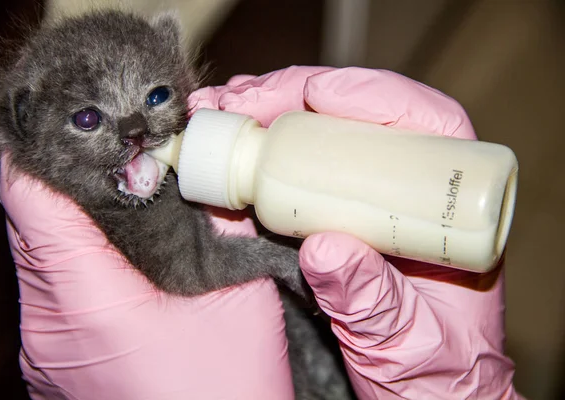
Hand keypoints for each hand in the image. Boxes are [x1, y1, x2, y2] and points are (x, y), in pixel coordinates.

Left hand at [0, 166, 293, 395]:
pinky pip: (51, 290)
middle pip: (31, 224)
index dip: (47, 150)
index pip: (32, 201)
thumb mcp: (241, 303)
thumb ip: (220, 228)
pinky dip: (76, 257)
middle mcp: (47, 327)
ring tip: (122, 191)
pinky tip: (118, 249)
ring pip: (38, 256)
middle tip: (118, 149)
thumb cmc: (231, 394)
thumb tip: (205, 176)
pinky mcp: (56, 363)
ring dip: (73, 218)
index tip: (81, 120)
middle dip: (70, 178)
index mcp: (88, 303)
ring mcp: (45, 351)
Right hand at [190, 66, 522, 398]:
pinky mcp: (336, 222)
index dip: (368, 93)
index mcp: (450, 208)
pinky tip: (232, 148)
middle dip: (294, 99)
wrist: (426, 398)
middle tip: (238, 100)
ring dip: (271, 119)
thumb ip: (373, 301)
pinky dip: (262, 159)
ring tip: (223, 111)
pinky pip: (299, 177)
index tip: (313, 92)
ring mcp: (370, 205)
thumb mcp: (411, 341)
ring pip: (324, 141)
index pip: (421, 122)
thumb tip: (322, 249)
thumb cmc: (438, 373)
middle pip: (358, 121)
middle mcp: (410, 194)